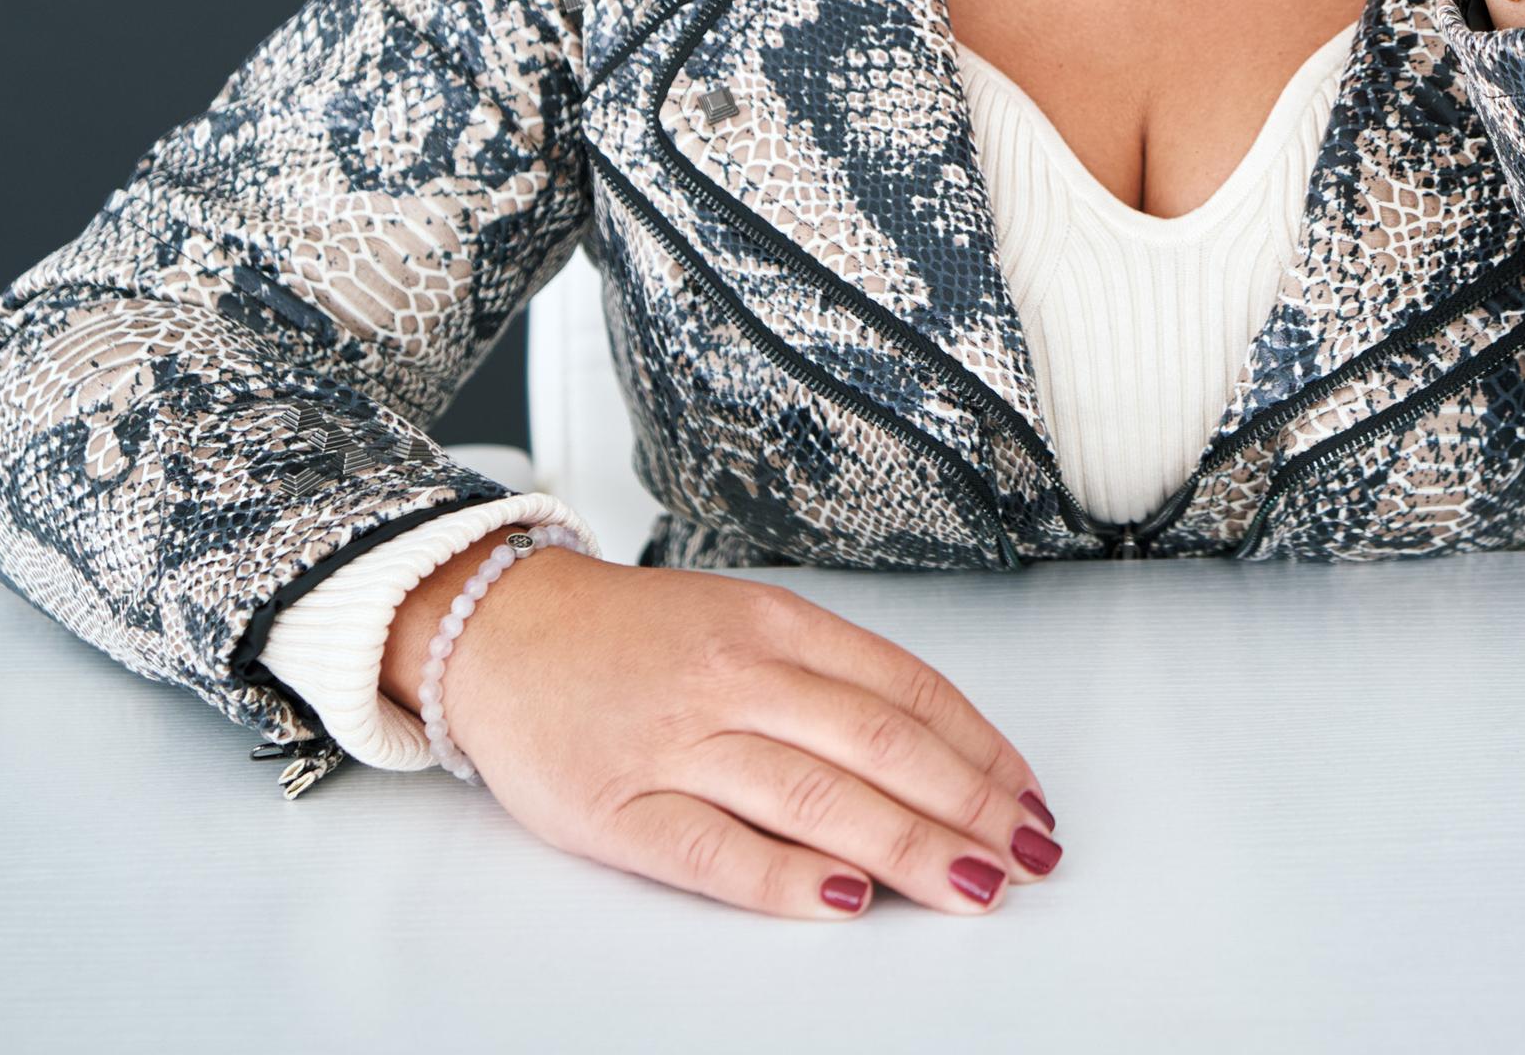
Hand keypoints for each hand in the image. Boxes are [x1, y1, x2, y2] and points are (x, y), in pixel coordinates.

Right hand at [391, 549, 1059, 919]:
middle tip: (1027, 855)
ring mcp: (678, 743)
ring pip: (818, 796)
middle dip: (970, 807)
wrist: (494, 631)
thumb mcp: (741, 621)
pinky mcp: (620, 809)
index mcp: (776, 624)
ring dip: (911, 848)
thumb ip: (829, 679)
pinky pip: (717, 851)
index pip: (909, 689)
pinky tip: (845, 904)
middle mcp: (736, 676)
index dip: (982, 750)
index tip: (1029, 798)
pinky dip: (788, 881)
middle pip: (881, 744)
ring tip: (974, 885)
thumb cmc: (627, 639)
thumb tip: (939, 752)